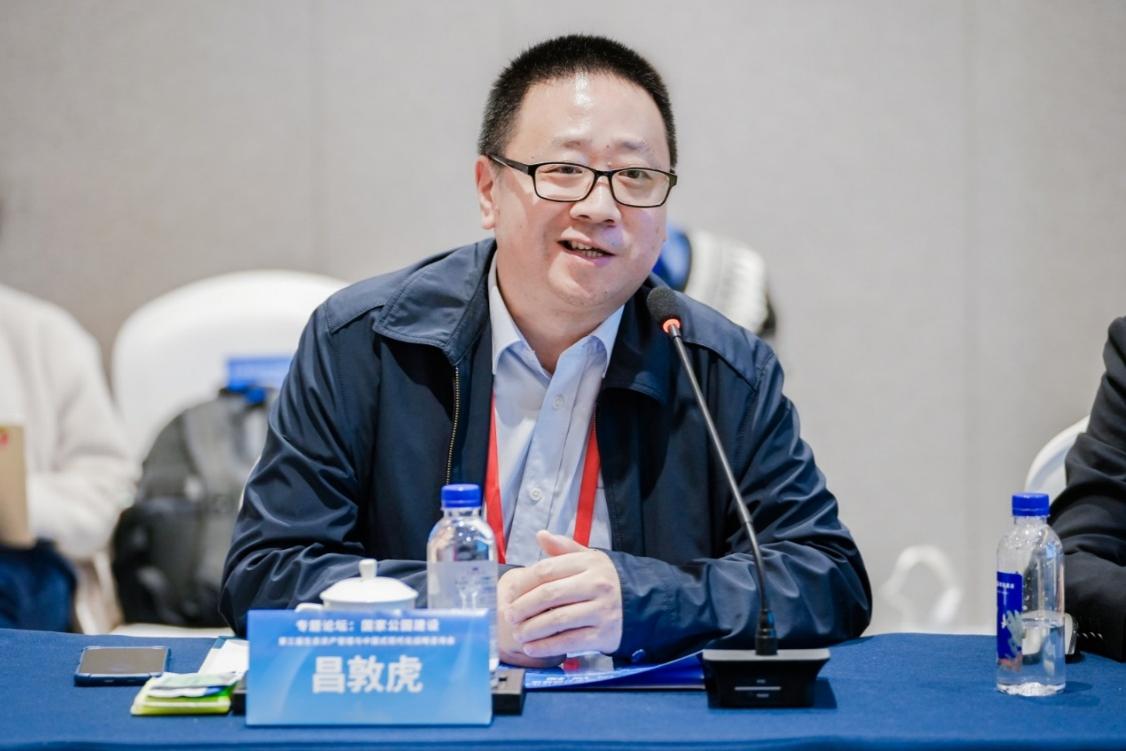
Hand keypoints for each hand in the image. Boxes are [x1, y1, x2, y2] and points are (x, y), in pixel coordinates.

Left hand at [499, 530, 622, 659]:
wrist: (644, 604)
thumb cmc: (608, 581)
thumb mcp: (591, 559)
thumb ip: (564, 549)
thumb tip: (541, 535)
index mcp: (588, 563)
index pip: (546, 570)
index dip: (522, 584)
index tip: (509, 594)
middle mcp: (595, 584)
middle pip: (548, 595)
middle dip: (523, 607)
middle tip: (509, 616)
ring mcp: (601, 610)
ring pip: (557, 620)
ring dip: (531, 629)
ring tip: (518, 634)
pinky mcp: (604, 634)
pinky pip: (569, 641)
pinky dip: (547, 646)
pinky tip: (533, 648)